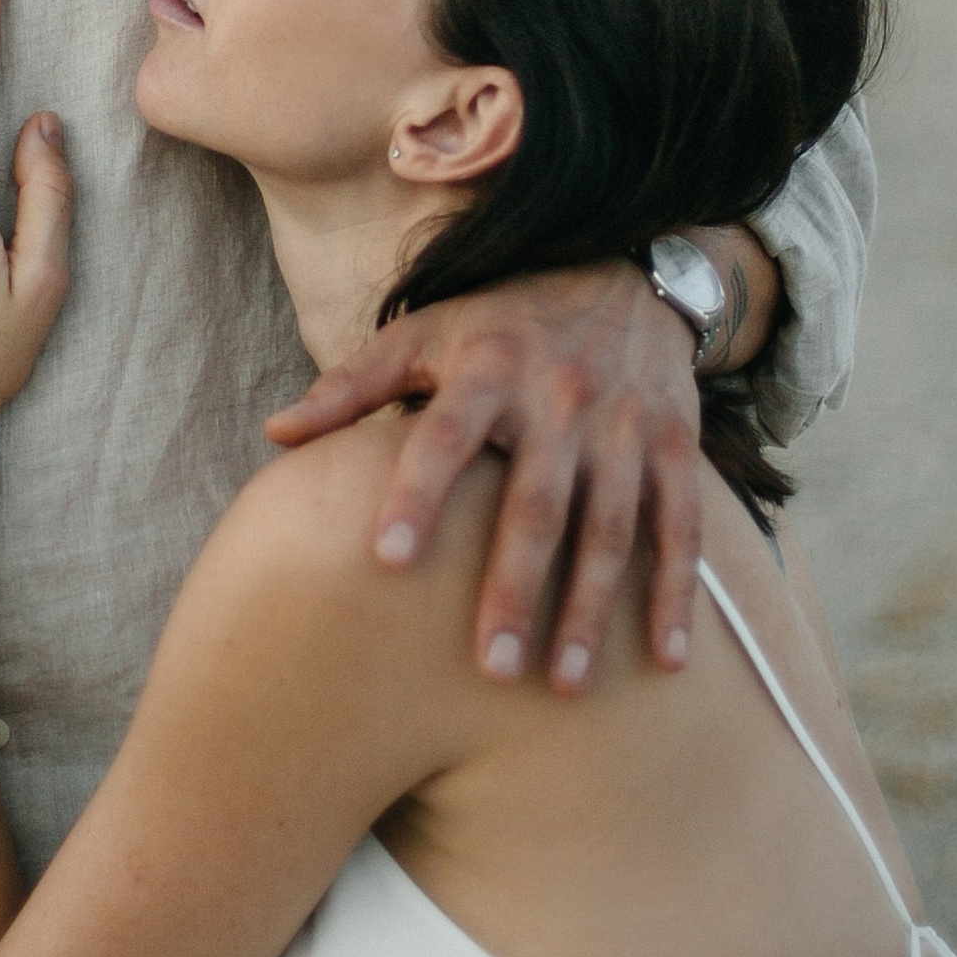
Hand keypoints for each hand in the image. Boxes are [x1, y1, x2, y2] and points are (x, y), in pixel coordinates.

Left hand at [266, 260, 709, 687]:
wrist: (625, 271)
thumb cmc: (501, 319)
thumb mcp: (424, 332)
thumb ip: (352, 386)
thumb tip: (275, 434)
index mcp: (487, 370)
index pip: (445, 437)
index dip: (417, 494)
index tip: (385, 559)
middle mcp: (559, 398)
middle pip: (535, 503)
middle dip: (513, 586)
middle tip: (487, 667)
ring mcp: (623, 424)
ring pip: (609, 527)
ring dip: (590, 608)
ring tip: (562, 685)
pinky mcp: (674, 444)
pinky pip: (681, 526)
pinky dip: (677, 592)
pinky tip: (664, 660)